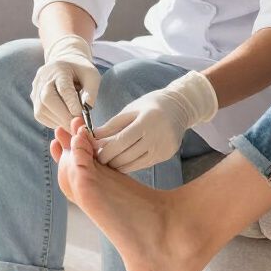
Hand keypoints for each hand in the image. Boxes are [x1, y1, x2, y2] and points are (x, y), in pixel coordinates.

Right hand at [31, 34, 100, 129]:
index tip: (81, 116)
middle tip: (77, 127)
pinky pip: (41, 115)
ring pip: (42, 110)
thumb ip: (91, 91)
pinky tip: (64, 121)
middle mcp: (43, 78)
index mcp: (60, 69)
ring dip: (59, 121)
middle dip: (63, 116)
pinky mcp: (34, 100)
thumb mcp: (92, 75)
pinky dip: (53, 122)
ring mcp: (36, 89)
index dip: (71, 103)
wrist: (63, 63)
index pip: (63, 88)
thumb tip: (87, 109)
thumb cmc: (80, 71)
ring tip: (73, 125)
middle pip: (47, 99)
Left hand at [94, 70, 217, 173]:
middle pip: (126, 156)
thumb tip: (92, 137)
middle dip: (109, 159)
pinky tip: (122, 160)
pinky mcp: (166, 156)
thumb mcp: (130, 110)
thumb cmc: (150, 106)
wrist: (179, 108)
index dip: (105, 150)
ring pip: (134, 164)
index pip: (121, 141)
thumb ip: (112, 125)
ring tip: (109, 159)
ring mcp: (163, 148)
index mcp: (147, 121)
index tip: (94, 152)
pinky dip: (129, 164)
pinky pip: (142, 165)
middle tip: (98, 158)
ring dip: (118, 164)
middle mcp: (157, 137)